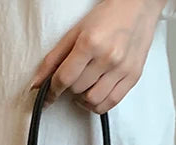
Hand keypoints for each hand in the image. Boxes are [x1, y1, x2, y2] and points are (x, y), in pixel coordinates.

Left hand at [31, 0, 166, 113]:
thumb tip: (37, 83)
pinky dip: (98, 105)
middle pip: (77, 89)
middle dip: (70, 87)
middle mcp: (108, 57)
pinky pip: (110, 103)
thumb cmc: (106, 17)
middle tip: (73, 79)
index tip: (47, 98)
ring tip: (83, 89)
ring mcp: (122, 69)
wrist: (138, 7)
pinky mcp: (133, 77)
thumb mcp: (75, 32)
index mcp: (90, 43)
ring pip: (93, 100)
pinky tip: (94, 95)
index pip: (64, 78)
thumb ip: (54, 59)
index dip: (52, 91)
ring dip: (83, 99)